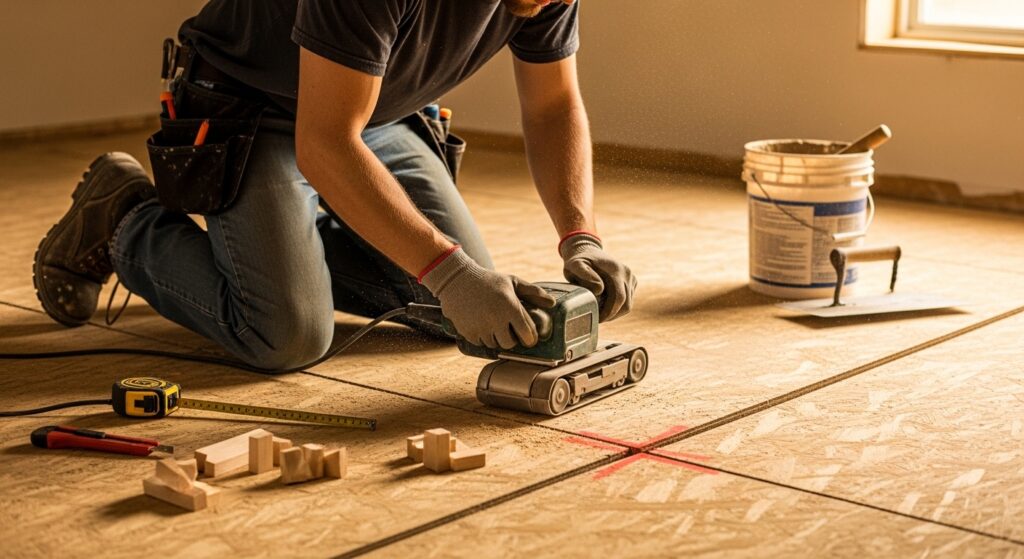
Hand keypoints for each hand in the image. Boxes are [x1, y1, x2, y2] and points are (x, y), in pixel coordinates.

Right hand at [420, 247, 555, 348]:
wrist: (457, 280)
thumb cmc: (488, 280)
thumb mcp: (512, 281)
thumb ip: (533, 292)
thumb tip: (552, 303)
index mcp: (510, 307)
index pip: (527, 335)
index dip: (530, 339)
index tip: (529, 338)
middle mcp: (496, 319)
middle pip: (510, 344)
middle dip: (512, 339)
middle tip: (509, 330)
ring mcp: (480, 327)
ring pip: (494, 345)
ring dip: (496, 337)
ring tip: (493, 323)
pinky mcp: (468, 332)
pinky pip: (480, 343)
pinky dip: (482, 337)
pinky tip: (481, 323)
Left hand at [559, 232, 636, 320]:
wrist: (587, 250)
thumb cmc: (578, 260)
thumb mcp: (574, 265)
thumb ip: (584, 274)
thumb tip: (600, 289)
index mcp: (616, 270)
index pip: (619, 298)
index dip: (609, 312)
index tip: (598, 318)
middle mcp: (627, 273)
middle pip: (626, 304)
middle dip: (612, 315)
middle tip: (598, 319)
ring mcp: (631, 277)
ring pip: (628, 304)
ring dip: (615, 312)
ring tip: (600, 313)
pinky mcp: (631, 281)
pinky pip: (628, 301)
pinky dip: (618, 307)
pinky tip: (605, 306)